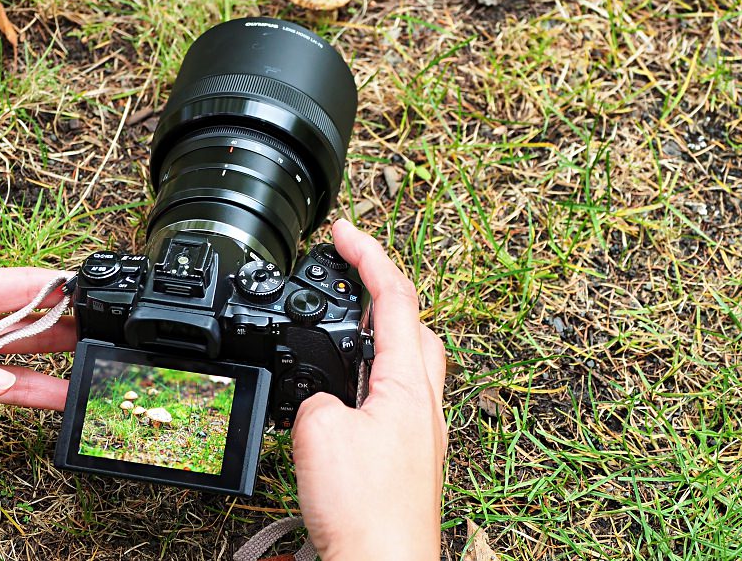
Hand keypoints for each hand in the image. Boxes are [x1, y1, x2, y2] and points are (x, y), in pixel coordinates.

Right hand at [292, 220, 447, 559]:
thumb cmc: (366, 510)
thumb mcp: (317, 432)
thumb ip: (317, 399)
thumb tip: (324, 404)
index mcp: (407, 383)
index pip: (394, 298)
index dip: (367, 255)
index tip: (343, 231)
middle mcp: (424, 403)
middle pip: (415, 324)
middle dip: (384, 291)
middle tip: (351, 278)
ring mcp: (422, 432)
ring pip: (411, 363)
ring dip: (380, 336)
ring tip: (343, 331)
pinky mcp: (410, 459)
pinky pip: (398, 399)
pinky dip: (373, 379)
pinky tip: (348, 397)